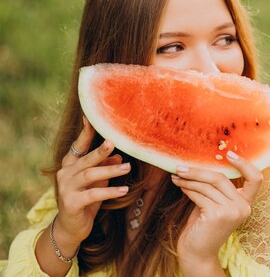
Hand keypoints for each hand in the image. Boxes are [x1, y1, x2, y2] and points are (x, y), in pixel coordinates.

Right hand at [54, 117, 130, 247]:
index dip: (85, 132)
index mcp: (70, 165)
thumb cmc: (86, 199)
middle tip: (115, 141)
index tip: (91, 118)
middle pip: (85, 159)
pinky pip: (93, 194)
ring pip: (90, 175)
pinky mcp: (71, 203)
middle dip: (101, 150)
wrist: (71, 227)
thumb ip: (106, 167)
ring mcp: (66, 188)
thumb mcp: (99, 181)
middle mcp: (65, 174)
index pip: (78, 146)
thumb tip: (119, 156)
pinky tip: (124, 190)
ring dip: (110, 171)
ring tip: (127, 167)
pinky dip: (109, 191)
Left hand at [173, 151, 262, 269]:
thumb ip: (213, 188)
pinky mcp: (218, 215)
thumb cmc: (203, 228)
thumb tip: (199, 164)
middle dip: (199, 171)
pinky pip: (200, 194)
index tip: (229, 153)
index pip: (256, 178)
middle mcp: (243, 207)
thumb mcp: (212, 204)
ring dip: (189, 179)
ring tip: (177, 176)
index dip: (245, 164)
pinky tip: (179, 185)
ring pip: (208, 185)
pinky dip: (187, 188)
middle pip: (222, 178)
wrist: (197, 254)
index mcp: (245, 203)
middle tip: (181, 167)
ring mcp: (232, 211)